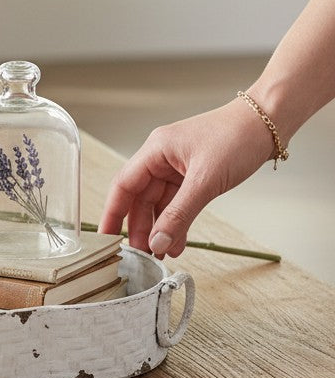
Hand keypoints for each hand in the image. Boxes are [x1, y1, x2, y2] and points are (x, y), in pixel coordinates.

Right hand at [98, 99, 275, 256]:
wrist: (269, 123)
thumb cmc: (237, 136)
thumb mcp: (205, 181)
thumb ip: (179, 214)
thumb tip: (157, 242)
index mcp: (155, 150)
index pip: (123, 186)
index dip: (113, 213)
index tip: (107, 238)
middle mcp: (161, 158)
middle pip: (140, 198)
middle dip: (140, 227)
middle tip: (142, 254)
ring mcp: (177, 167)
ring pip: (159, 204)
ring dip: (160, 228)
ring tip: (161, 253)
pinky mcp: (192, 175)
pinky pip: (177, 203)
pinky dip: (177, 222)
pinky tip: (178, 240)